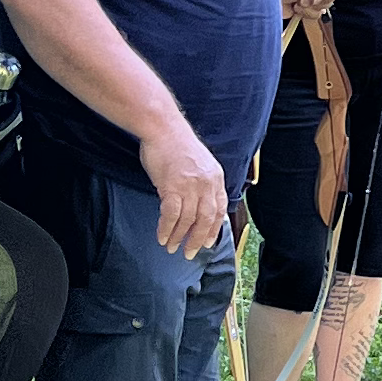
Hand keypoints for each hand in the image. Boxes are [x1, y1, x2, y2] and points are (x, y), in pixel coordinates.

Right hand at [142, 111, 228, 258]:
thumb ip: (203, 182)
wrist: (163, 127)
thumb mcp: (200, 163)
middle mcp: (206, 183)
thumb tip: (200, 204)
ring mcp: (190, 185)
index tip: (208, 242)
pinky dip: (166, 229)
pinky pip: (171, 215)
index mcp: (216, 177)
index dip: (214, 228)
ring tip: (171, 248)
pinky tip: (162, 237)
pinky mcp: (172, 186)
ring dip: (179, 237)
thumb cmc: (177, 144)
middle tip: (190, 253)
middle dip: (197, 239)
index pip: (219, 209)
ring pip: (187, 220)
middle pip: (205, 219)